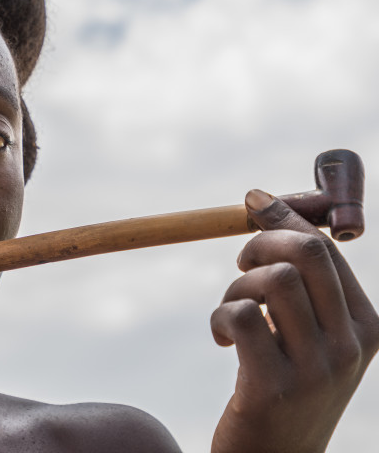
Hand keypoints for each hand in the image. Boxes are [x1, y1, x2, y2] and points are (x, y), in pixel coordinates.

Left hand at [210, 189, 378, 452]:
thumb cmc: (285, 379)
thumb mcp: (307, 329)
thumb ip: (298, 274)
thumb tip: (262, 198)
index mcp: (366, 324)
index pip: (326, 248)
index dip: (285, 218)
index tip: (253, 200)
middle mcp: (350, 345)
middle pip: (306, 252)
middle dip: (261, 240)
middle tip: (242, 263)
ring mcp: (317, 368)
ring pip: (270, 278)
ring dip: (237, 285)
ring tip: (233, 311)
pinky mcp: (275, 387)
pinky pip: (240, 315)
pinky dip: (221, 316)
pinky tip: (224, 338)